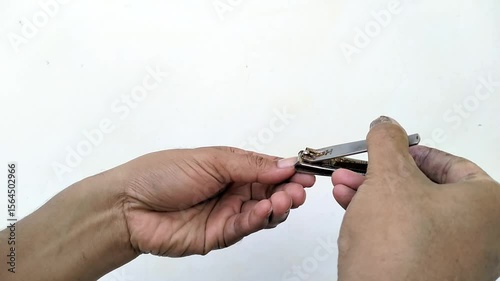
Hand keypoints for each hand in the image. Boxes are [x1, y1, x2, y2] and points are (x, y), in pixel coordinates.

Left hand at [111, 147, 314, 256]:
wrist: (129, 204)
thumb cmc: (161, 174)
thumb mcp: (210, 160)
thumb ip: (250, 165)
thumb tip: (284, 163)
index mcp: (231, 168)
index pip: (268, 170)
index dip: (289, 171)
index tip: (306, 172)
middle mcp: (232, 191)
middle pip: (271, 192)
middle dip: (288, 190)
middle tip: (298, 189)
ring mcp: (227, 214)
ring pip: (263, 212)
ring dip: (278, 206)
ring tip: (284, 198)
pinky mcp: (219, 235)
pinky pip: (246, 227)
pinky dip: (259, 219)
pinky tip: (265, 210)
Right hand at [331, 116, 499, 280]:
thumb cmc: (401, 249)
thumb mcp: (389, 178)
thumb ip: (387, 143)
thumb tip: (386, 126)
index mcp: (487, 205)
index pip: (449, 163)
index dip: (410, 150)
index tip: (388, 147)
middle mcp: (480, 234)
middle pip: (424, 188)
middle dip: (381, 175)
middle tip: (358, 167)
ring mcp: (457, 259)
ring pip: (410, 213)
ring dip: (373, 195)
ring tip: (344, 187)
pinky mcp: (431, 274)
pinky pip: (405, 237)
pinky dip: (379, 220)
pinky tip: (351, 208)